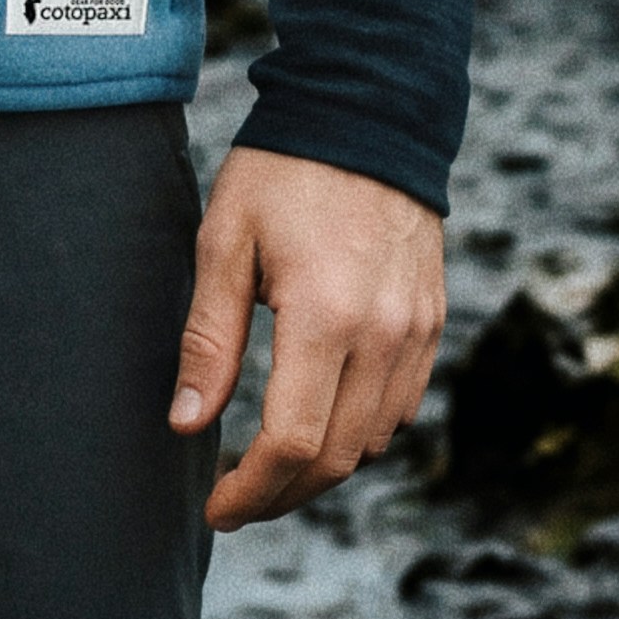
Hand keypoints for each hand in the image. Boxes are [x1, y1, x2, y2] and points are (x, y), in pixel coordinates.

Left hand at [170, 144, 445, 525]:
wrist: (368, 111)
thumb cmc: (283, 171)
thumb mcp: (225, 240)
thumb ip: (209, 338)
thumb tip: (185, 425)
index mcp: (324, 316)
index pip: (291, 443)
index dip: (251, 492)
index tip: (217, 507)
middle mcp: (382, 335)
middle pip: (334, 459)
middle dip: (282, 496)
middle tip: (237, 501)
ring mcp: (416, 332)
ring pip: (371, 442)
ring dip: (321, 467)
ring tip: (270, 463)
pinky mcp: (433, 323)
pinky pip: (401, 408)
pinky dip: (361, 431)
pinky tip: (321, 418)